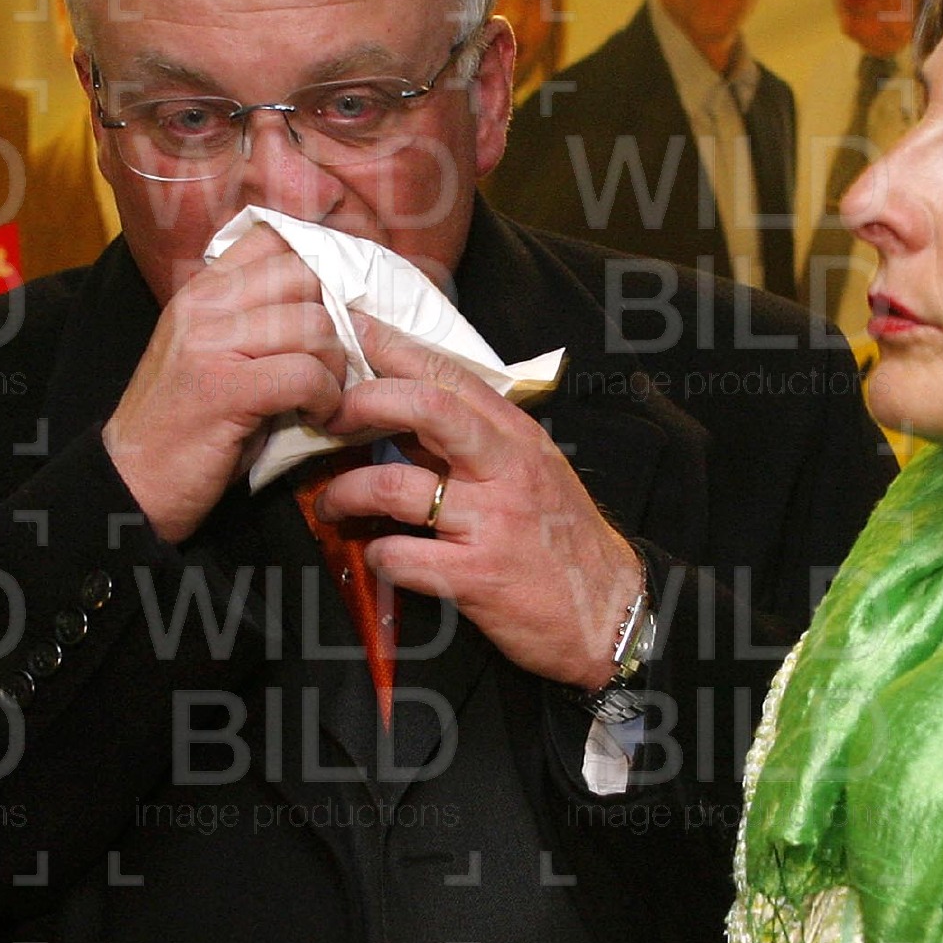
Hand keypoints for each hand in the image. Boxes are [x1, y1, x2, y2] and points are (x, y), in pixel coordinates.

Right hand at [103, 224, 346, 544]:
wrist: (131, 483)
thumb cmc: (187, 426)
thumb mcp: (215, 356)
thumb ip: (258, 320)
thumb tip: (335, 305)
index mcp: (201, 291)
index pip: (274, 239)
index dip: (319, 270)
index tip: (331, 312)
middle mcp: (203, 306)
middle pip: (305, 278)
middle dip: (335, 323)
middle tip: (329, 365)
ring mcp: (210, 344)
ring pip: (314, 326)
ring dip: (334, 368)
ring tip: (321, 397)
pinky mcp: (223, 388)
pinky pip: (305, 374)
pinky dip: (325, 400)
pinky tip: (315, 417)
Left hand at [310, 314, 642, 689]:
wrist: (611, 613)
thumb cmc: (565, 542)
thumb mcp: (534, 475)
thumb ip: (478, 446)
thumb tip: (406, 422)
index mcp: (519, 439)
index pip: (452, 376)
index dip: (396, 348)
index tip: (355, 329)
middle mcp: (506, 471)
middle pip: (425, 409)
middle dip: (364, 403)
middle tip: (332, 417)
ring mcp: (491, 522)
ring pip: (394, 486)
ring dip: (345, 491)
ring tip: (331, 502)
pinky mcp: (477, 576)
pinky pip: (402, 556)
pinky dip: (376, 554)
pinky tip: (376, 554)